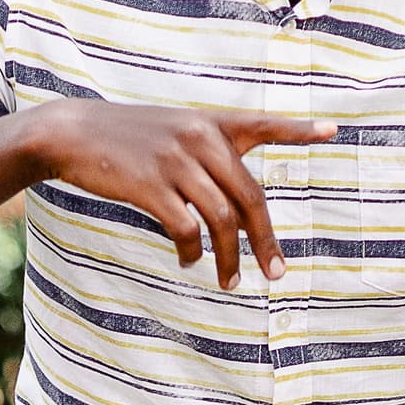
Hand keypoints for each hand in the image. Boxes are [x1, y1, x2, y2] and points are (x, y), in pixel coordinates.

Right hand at [23, 100, 332, 289]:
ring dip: (228, 258)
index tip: (332, 131)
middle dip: (265, 241)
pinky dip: (193, 252)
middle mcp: (200, 138)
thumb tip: (231, 210)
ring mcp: (177, 160)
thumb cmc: (122, 138)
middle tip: (276, 273)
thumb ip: (204, 155)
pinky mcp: (152, 184)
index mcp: (208, 123)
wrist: (72, 133)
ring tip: (229, 281)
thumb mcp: (170, 131)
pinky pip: (186, 229)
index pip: (263, 124)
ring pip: (221, 219)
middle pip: (249, 197)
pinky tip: (189, 261)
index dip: (299, 130)